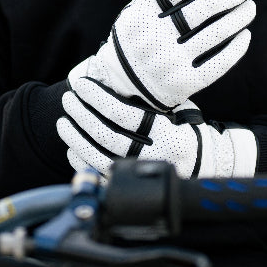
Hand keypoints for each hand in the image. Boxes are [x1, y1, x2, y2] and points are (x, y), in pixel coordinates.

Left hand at [57, 76, 257, 178]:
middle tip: (68, 99)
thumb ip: (149, 100)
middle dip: (82, 115)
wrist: (203, 164)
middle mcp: (153, 156)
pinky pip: (100, 176)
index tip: (81, 85)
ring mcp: (141, 174)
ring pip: (99, 157)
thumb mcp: (176, 109)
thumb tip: (115, 80)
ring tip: (63, 121)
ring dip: (76, 138)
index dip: (98, 98)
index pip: (123, 114)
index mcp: (166, 134)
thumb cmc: (185, 128)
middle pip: (107, 135)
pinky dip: (82, 161)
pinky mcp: (133, 185)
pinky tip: (71, 147)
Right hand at [69, 0, 254, 110]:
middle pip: (201, 10)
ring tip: (251, 6)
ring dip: (238, 18)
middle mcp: (155, 36)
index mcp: (142, 13)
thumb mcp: (135, 10)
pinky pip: (218, 64)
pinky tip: (245, 34)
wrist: (120, 85)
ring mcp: (170, 62)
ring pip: (214, 35)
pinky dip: (236, 48)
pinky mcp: (184, 84)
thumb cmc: (135, 37)